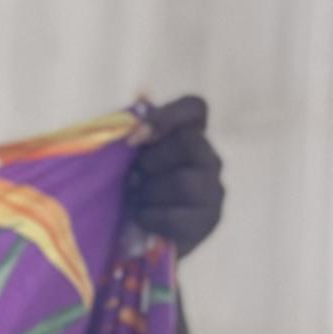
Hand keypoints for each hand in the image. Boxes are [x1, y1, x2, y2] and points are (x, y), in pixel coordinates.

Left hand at [129, 96, 223, 256]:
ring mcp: (214, 190)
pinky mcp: (209, 220)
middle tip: (133, 178)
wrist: (123, 242)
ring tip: (137, 200)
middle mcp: (208, 158)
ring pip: (185, 181)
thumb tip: (143, 91)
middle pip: (189, 142)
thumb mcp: (118, 157)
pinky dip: (150, 217)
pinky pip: (178, 215)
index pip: (195, 107)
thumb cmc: (119, 191)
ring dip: (150, 192)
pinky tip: (140, 219)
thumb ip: (127, 127)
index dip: (168, 115)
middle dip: (151, 161)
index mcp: (187, 135)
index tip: (135, 135)